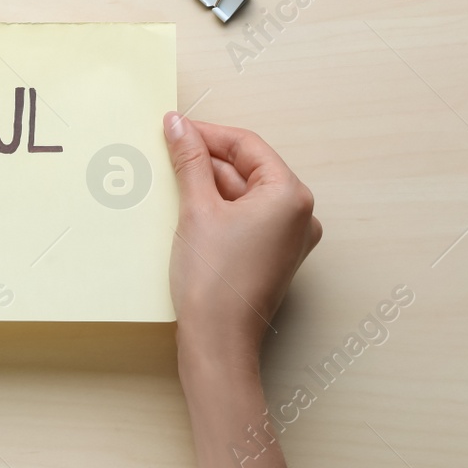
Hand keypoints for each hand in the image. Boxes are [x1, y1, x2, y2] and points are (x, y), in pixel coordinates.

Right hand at [165, 113, 320, 375]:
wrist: (218, 341)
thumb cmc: (214, 279)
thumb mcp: (197, 208)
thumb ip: (190, 160)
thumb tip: (178, 125)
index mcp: (291, 195)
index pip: (247, 146)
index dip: (208, 133)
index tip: (175, 127)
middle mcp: (300, 215)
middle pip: (248, 168)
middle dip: (207, 159)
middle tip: (168, 150)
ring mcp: (288, 238)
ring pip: (245, 193)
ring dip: (210, 183)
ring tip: (173, 178)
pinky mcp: (273, 256)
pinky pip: (247, 218)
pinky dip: (219, 208)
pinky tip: (188, 206)